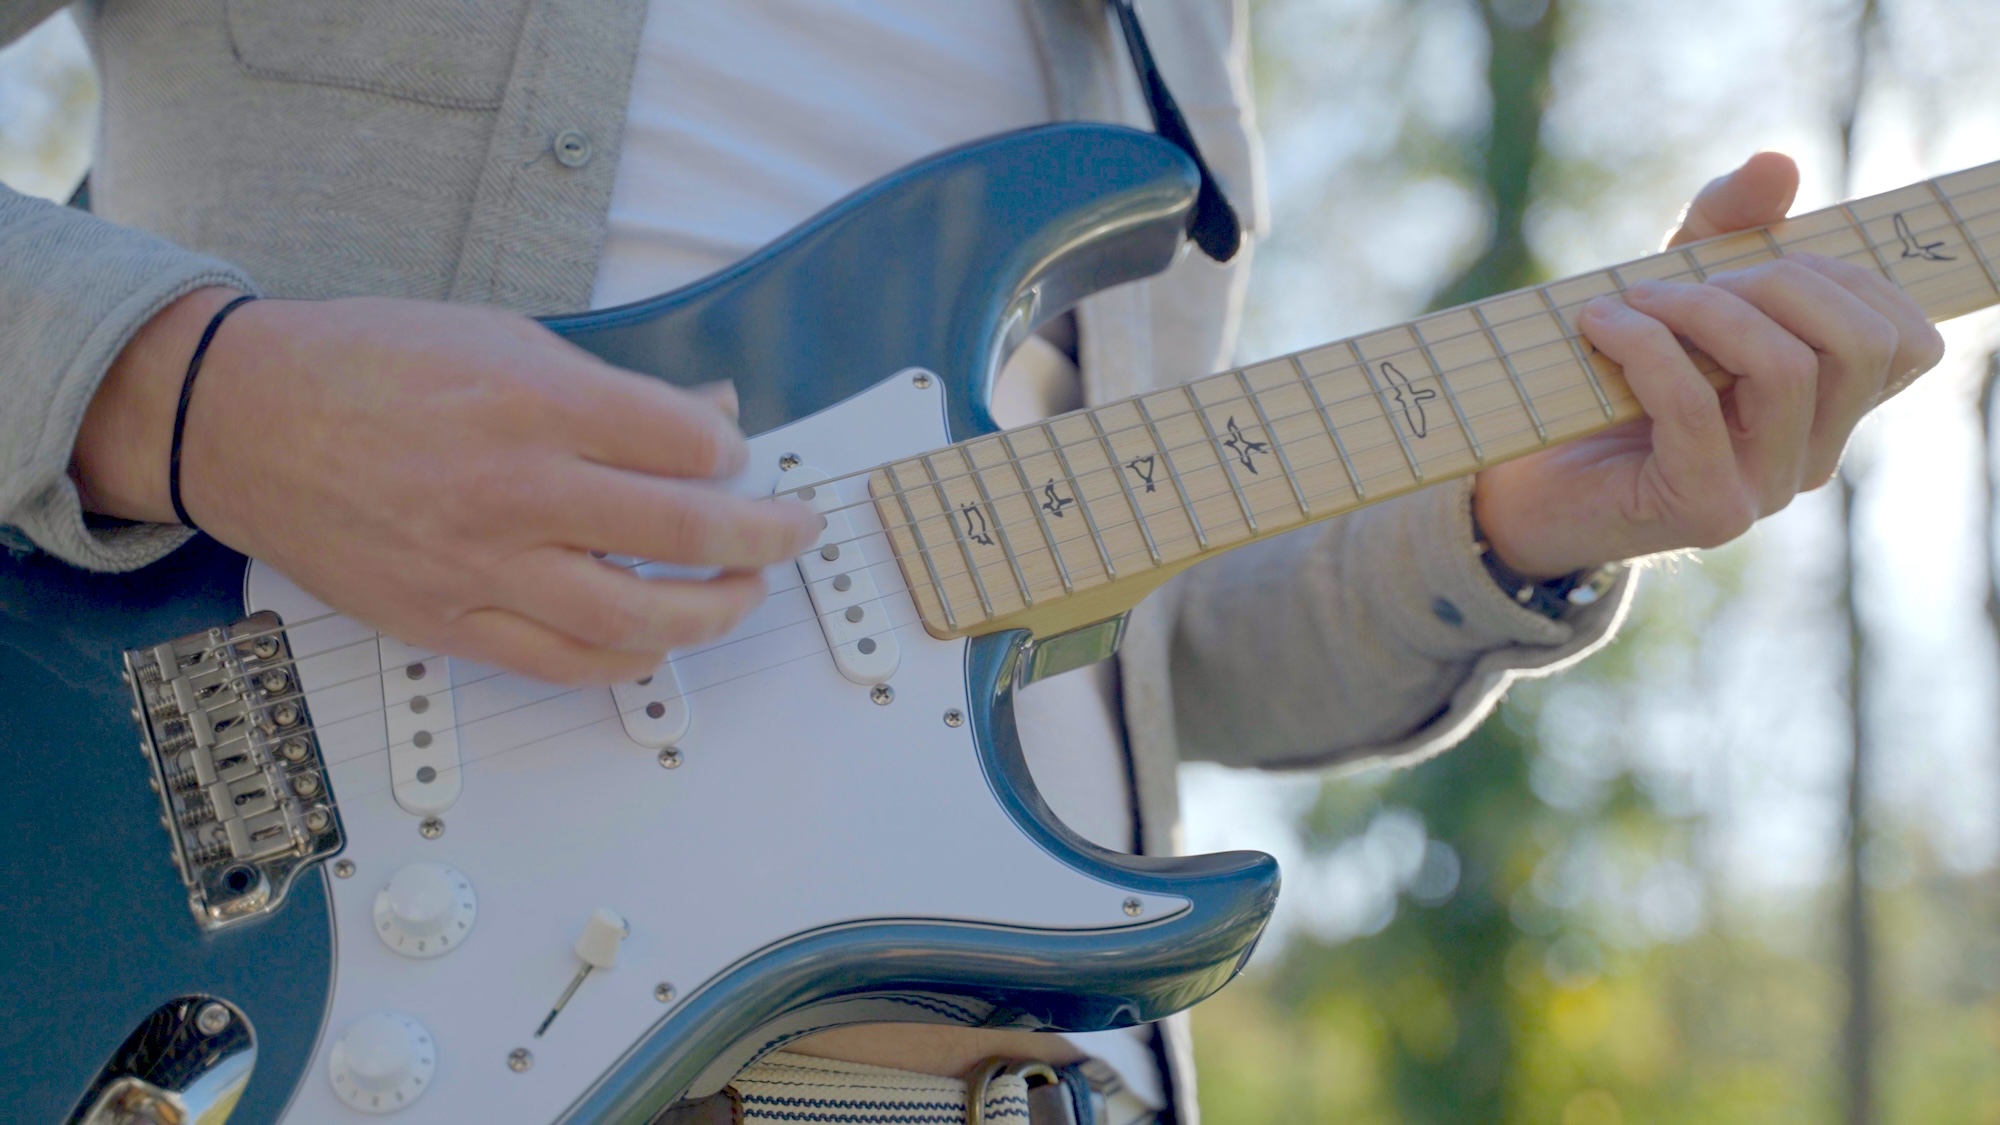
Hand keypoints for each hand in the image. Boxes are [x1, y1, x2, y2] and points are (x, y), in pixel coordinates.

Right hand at [74, 290, 822, 684]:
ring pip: (639, 619)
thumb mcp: (502, 337)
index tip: (734, 454)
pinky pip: (565, 662)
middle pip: (687, 532)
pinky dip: (630, 657)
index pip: (687, 444)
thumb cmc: (372, 364)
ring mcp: (481, 567)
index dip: (733, 452)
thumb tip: (711, 419)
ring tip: (744, 592)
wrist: (244, 421)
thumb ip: (613, 389)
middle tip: (794, 529)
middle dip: (767, 535)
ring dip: (717, 612)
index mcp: (534, 401)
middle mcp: (516, 490)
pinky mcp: (449, 624)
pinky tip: (659, 640)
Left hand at [1472, 151, 1945, 577]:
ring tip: (1635, 298)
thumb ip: (1730, 224)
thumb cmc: (1617, 374)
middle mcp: (1815, 455)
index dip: (1845, 277)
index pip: (1906, 338)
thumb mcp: (1680, 281)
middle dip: (1776, 282)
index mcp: (1831, 407)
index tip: (1754, 260)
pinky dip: (1644, 344)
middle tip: (1692, 279)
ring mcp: (1767, 489)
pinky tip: (1600, 324)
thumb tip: (1779, 165)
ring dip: (1704, 309)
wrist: (1535, 478)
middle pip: (1860, 344)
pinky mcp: (1706, 510)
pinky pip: (1694, 405)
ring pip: (1785, 371)